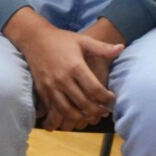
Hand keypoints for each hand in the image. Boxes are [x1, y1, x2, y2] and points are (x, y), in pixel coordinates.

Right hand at [5, 8, 119, 130]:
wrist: (33, 38)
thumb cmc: (61, 39)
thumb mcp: (82, 40)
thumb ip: (102, 47)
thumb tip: (121, 47)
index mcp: (75, 66)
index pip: (95, 90)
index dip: (106, 98)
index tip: (112, 98)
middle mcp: (63, 79)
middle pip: (84, 104)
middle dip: (98, 110)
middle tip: (105, 110)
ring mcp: (51, 86)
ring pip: (69, 111)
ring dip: (82, 117)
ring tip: (91, 114)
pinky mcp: (42, 91)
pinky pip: (55, 110)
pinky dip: (66, 115)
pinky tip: (75, 112)